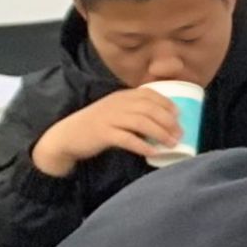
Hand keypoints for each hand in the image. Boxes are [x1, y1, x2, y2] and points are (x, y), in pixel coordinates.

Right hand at [31, 86, 184, 177]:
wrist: (66, 136)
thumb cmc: (96, 125)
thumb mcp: (115, 111)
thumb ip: (133, 111)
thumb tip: (163, 122)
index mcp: (121, 96)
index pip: (149, 94)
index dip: (167, 104)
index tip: (179, 115)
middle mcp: (117, 104)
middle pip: (149, 109)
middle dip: (168, 121)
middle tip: (180, 134)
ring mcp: (109, 118)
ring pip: (141, 122)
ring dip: (160, 133)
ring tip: (171, 144)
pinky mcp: (102, 133)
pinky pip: (127, 139)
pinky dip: (142, 145)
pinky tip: (153, 152)